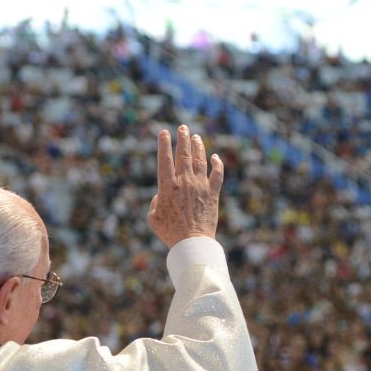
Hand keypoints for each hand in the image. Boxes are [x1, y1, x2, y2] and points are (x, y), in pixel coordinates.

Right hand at [148, 125, 222, 247]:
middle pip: (183, 154)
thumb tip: (162, 195)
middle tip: (183, 128)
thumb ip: (156, 202)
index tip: (164, 132)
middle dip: (183, 138)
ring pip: (200, 160)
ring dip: (198, 147)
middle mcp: (185, 182)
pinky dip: (217, 164)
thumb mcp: (153, 217)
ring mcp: (200, 186)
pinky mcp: (213, 194)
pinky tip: (215, 157)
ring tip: (196, 137)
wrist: (193, 242)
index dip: (164, 144)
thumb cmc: (170, 232)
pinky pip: (217, 175)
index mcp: (167, 187)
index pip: (165, 159)